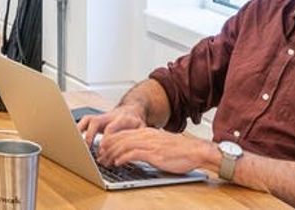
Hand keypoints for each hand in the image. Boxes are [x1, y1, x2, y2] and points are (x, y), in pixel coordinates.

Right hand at [78, 104, 147, 147]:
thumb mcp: (142, 130)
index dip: (105, 138)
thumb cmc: (136, 122)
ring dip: (82, 132)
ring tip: (80, 146)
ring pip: (88, 119)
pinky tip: (76, 139)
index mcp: (123, 119)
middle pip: (96, 122)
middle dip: (91, 136)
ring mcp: (102, 116)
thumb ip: (136, 140)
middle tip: (89, 150)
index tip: (102, 150)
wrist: (132, 110)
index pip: (111, 127)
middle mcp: (110, 116)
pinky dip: (79, 129)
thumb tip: (130, 155)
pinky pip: (84, 121)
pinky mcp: (96, 118)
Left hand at [94, 128, 215, 175]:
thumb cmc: (180, 151)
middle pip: (119, 138)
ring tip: (104, 161)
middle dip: (106, 148)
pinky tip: (117, 162)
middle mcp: (145, 135)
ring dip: (111, 154)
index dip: (109, 141)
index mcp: (146, 132)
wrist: (196, 151)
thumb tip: (133, 151)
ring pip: (123, 145)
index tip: (102, 149)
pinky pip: (133, 154)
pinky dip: (122, 158)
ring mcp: (149, 143)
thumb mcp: (159, 144)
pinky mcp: (153, 153)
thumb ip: (146, 144)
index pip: (122, 134)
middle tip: (99, 157)